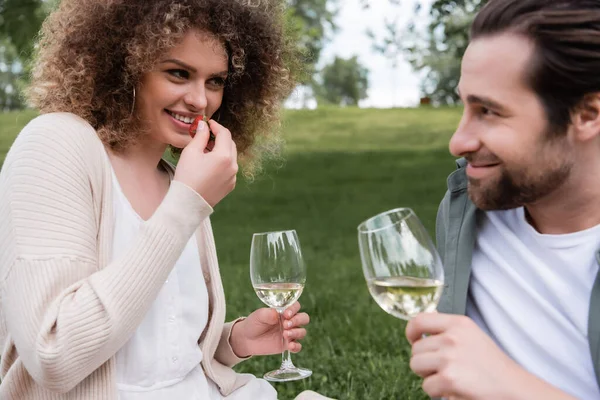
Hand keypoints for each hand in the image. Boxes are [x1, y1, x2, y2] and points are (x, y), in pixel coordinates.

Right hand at [174, 119, 236, 206]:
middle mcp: (233, 166)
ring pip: (231, 156)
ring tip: (205, 150)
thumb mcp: (191, 152)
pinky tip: (209, 165)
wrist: (188, 202)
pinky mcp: (230, 185)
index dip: (216, 126)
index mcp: (225, 156)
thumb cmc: (187, 176)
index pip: (224, 133)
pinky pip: (229, 168)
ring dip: (221, 150)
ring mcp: (233, 177)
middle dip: (219, 137)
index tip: (207, 124)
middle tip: (206, 136)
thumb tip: (204, 125)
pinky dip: (222, 162)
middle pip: (230, 144)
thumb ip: (200, 136)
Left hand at [230, 302, 309, 357]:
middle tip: (285, 325)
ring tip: (285, 334)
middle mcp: (289, 321)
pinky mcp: (287, 345)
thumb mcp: (258, 316)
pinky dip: (296, 347)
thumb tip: (277, 314)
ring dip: (296, 333)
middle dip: (297, 320)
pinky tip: (290, 346)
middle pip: (304, 318)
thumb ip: (268, 313)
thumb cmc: (254, 323)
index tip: (286, 314)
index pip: (296, 306)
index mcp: (284, 311)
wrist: (246, 339)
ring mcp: (289, 333)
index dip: (294, 309)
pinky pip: (298, 346)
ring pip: (302, 332)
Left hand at [406, 313, 524, 399]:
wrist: (514, 389)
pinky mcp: (449, 378)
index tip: (414, 341)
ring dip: (429, 376)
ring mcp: (449, 357)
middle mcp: (452, 337)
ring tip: (449, 378)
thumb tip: (420, 330)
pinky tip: (455, 389)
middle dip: (424, 361)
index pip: (419, 320)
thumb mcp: (472, 337)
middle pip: (416, 349)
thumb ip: (448, 332)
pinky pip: (427, 386)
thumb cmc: (493, 366)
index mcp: (458, 324)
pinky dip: (438, 392)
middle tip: (443, 369)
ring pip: (416, 366)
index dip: (411, 332)